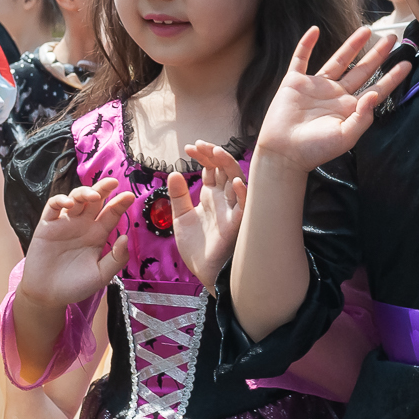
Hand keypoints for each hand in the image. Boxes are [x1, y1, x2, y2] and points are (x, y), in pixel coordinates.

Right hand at [20, 185, 135, 308]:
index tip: (130, 196)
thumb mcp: (102, 275)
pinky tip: (69, 204)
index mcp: (98, 234)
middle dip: (103, 188)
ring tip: (92, 196)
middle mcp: (82, 225)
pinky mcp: (46, 226)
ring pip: (75, 198)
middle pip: (94, 200)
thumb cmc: (76, 286)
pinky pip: (52, 207)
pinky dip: (60, 201)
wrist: (48, 296)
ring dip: (84, 192)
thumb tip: (126, 237)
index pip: (111, 213)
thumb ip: (116, 259)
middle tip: (112, 182)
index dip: (120, 203)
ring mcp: (65, 224)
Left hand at [169, 144, 246, 284]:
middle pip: (225, 169)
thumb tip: (174, 173)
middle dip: (214, 154)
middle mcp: (224, 199)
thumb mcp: (181, 218)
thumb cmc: (198, 247)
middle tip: (200, 145)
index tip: (189, 148)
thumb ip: (178, 196)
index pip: (211, 168)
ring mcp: (231, 210)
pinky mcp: (237, 225)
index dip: (203, 155)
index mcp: (212, 196)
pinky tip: (236, 183)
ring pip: (237, 181)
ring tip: (217, 153)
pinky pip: (244, 207)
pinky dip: (243, 194)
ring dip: (229, 166)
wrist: (204, 272)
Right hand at [252, 26, 410, 171]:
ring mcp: (316, 86)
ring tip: (366, 29)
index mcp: (350, 108)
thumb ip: (363, 117)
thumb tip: (375, 95)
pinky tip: (314, 30)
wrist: (283, 152)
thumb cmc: (315, 149)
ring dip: (352, 44)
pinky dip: (306, 44)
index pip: (376, 88)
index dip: (392, 77)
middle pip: (362, 69)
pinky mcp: (295, 82)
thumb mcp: (346, 137)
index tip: (407, 63)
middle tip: (392, 38)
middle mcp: (336, 94)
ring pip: (338, 60)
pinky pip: (301, 58)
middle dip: (377, 54)